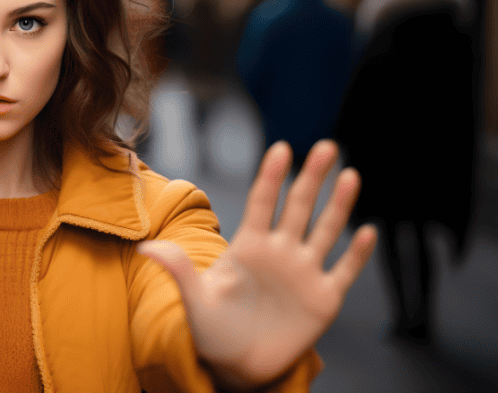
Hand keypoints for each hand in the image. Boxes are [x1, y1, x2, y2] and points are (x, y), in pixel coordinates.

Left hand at [138, 140, 376, 390]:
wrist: (236, 365)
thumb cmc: (211, 330)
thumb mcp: (194, 300)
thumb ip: (178, 270)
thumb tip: (145, 248)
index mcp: (248, 246)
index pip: (262, 202)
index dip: (271, 176)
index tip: (281, 148)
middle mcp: (279, 252)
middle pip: (298, 207)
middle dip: (312, 177)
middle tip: (326, 146)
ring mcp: (303, 273)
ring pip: (326, 231)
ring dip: (339, 204)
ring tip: (350, 174)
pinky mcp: (323, 299)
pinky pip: (343, 271)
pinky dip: (356, 254)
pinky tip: (367, 231)